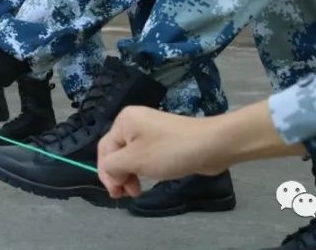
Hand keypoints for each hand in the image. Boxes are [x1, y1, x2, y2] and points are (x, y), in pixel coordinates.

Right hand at [97, 102, 302, 199]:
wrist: (210, 145)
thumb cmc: (169, 151)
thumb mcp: (135, 160)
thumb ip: (113, 166)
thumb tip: (110, 173)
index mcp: (124, 121)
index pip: (105, 150)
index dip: (106, 174)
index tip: (117, 194)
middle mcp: (134, 121)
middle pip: (116, 152)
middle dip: (119, 175)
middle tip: (128, 195)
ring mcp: (150, 129)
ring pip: (131, 155)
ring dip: (130, 174)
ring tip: (138, 191)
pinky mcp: (164, 138)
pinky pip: (145, 155)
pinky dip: (143, 168)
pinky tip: (148, 179)